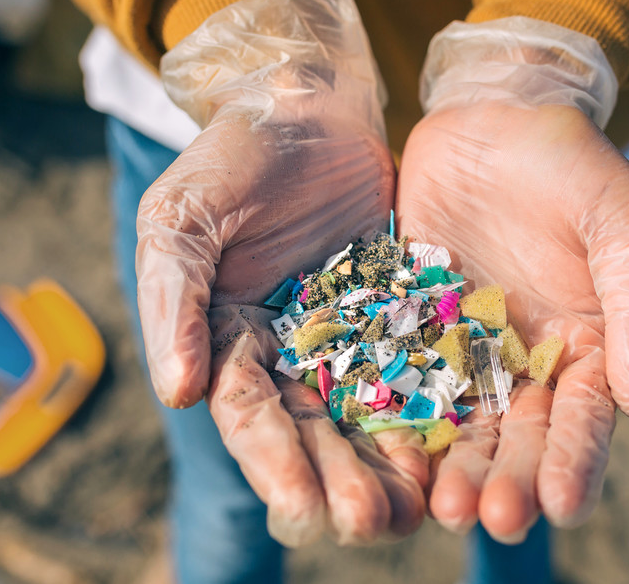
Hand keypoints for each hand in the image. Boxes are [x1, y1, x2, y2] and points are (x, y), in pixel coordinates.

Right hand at [136, 0, 425, 545]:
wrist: (308, 105)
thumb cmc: (233, 155)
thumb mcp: (183, 218)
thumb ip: (173, 302)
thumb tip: (177, 393)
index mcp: (227, 340)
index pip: (249, 415)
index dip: (274, 464)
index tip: (303, 508)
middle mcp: (287, 353)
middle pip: (313, 431)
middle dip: (340, 480)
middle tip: (372, 523)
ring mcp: (347, 337)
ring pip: (368, 414)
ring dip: (388, 465)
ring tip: (418, 510)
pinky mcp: (399, 315)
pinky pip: (417, 368)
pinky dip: (431, 411)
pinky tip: (454, 449)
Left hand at [398, 19, 628, 541]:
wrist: (491, 115)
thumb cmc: (570, 162)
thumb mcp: (622, 220)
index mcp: (588, 346)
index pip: (585, 418)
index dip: (576, 462)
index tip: (562, 505)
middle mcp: (526, 362)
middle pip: (519, 437)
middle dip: (509, 481)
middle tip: (491, 518)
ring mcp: (465, 350)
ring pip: (460, 424)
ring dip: (452, 468)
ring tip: (441, 507)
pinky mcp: (411, 328)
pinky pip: (402, 382)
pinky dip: (397, 422)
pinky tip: (387, 458)